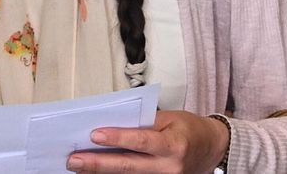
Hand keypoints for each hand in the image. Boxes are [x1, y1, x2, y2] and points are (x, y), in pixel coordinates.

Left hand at [65, 110, 229, 173]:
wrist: (212, 149)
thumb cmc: (189, 129)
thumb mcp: (169, 118)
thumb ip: (142, 122)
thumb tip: (111, 124)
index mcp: (173, 145)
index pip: (141, 141)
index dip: (117, 138)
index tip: (94, 135)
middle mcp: (169, 167)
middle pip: (128, 166)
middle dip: (98, 163)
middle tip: (74, 160)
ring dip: (101, 173)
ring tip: (79, 167)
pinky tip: (98, 173)